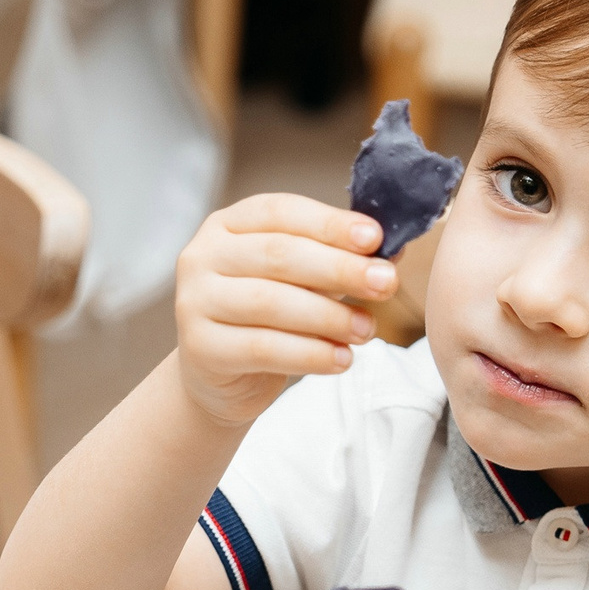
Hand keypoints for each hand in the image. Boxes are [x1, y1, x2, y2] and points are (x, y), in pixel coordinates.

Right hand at [172, 193, 396, 426]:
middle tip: (386, 283)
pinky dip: (310, 354)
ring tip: (367, 329)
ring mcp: (194, 301)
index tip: (375, 238)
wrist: (219, 377)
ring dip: (328, 316)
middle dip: (339, 268)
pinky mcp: (200, 347)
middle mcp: (202, 256)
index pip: (280, 211)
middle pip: (278, 255)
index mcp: (227, 225)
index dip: (329, 223)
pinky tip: (341, 359)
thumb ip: (337, 260)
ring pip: (270, 303)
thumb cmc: (267, 317)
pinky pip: (263, 348)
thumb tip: (394, 250)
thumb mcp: (300, 280)